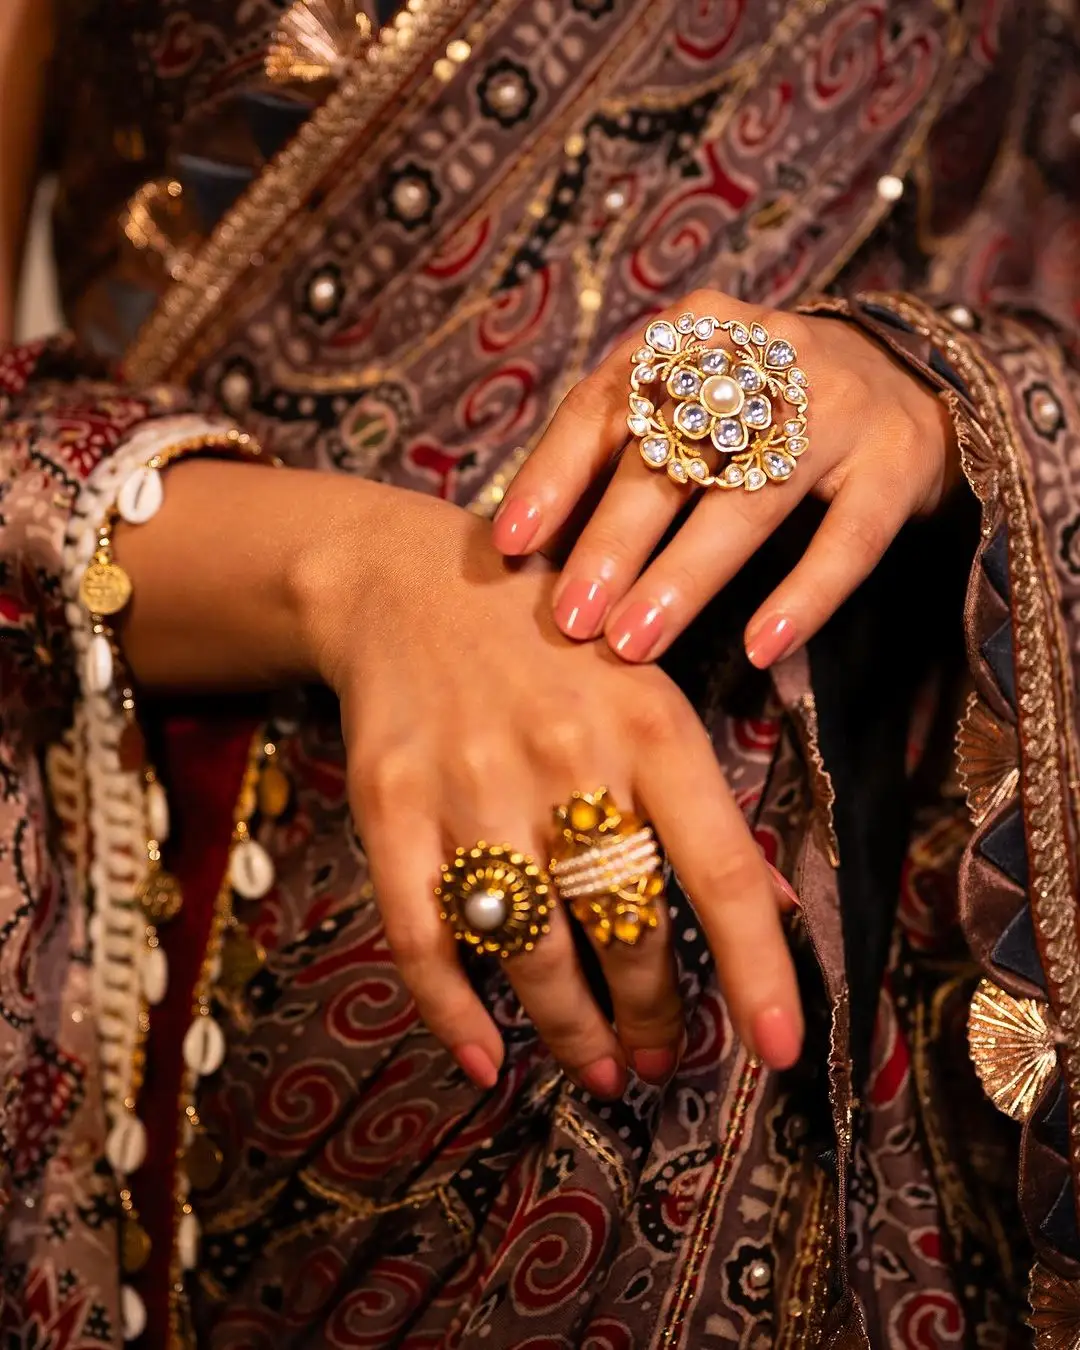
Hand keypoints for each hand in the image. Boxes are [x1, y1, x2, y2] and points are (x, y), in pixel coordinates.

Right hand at [302, 488, 802, 1094]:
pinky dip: (453, 1015)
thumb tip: (775, 910)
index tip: (780, 1052)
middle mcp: (567, 757)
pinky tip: (486, 1061)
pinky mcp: (390, 806)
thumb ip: (703, 798)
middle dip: (655, 1014)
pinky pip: (422, 937)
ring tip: (601, 1068)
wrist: (407, 583)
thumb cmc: (550, 647)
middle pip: (627, 927)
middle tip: (662, 1055)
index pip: (722, 872)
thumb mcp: (646, 692)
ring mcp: (471, 785)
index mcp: (651, 726)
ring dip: (574, 1031)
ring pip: (532, 951)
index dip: (758, 972)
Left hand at [491, 291, 958, 666]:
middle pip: (672, 455)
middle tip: (571, 618)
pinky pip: (846, 541)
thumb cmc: (761, 409)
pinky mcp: (895, 463)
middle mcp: (764, 357)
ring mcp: (837, 407)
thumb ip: (618, 461)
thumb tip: (526, 551)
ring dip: (685, 577)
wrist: (908, 379)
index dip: (555, 473)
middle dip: (613, 541)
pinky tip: (758, 648)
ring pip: (749, 500)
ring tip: (635, 643)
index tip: (510, 542)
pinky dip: (802, 596)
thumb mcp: (689, 407)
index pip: (606, 404)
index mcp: (692, 334)